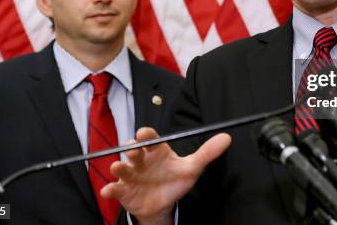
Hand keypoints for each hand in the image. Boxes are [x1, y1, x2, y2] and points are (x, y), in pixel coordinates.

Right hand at [101, 127, 231, 224]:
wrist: (163, 203)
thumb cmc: (175, 179)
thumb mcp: (192, 167)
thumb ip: (207, 153)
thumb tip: (227, 137)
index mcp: (156, 150)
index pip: (150, 138)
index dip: (146, 134)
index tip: (144, 133)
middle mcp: (141, 160)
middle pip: (132, 150)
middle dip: (131, 149)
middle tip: (134, 151)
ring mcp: (131, 175)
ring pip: (121, 167)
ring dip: (118, 166)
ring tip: (118, 167)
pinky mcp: (124, 190)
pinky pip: (115, 189)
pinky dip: (110, 189)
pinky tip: (108, 191)